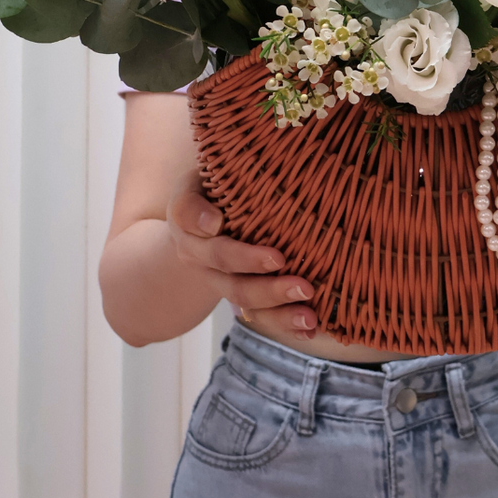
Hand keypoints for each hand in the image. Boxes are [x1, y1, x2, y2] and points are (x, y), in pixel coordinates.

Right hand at [166, 172, 319, 340]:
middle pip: (226, 271)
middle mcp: (197, 253)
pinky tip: (312, 326)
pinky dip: (284, 322)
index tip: (220, 223)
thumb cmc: (217, 183)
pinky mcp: (238, 292)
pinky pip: (259, 313)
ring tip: (310, 315)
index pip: (188, 217)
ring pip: (242, 298)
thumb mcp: (208, 170)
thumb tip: (217, 217)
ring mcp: (217, 277)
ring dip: (278, 309)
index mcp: (186, 218)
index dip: (202, 221)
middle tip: (302, 285)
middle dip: (263, 281)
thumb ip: (217, 170)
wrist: (203, 219)